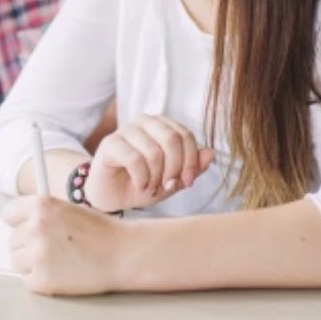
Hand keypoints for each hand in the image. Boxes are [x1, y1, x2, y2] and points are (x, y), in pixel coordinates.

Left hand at [3, 195, 126, 294]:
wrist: (124, 254)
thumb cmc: (101, 232)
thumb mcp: (67, 209)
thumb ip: (41, 215)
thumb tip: (19, 225)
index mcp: (41, 205)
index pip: (8, 214)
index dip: (19, 223)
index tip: (25, 229)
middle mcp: (35, 227)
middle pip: (13, 241)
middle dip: (28, 246)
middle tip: (54, 249)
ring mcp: (37, 254)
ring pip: (17, 262)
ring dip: (32, 264)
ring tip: (59, 262)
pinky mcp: (42, 279)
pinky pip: (28, 281)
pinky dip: (41, 281)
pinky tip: (62, 274)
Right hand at [82, 113, 214, 211]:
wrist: (112, 197)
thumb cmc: (143, 184)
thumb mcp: (173, 180)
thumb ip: (191, 168)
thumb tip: (210, 154)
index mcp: (161, 125)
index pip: (185, 135)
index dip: (191, 160)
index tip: (188, 182)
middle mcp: (144, 122)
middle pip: (171, 138)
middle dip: (175, 168)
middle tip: (168, 186)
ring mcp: (125, 130)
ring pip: (154, 151)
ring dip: (156, 178)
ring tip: (151, 187)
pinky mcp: (110, 143)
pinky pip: (135, 159)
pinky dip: (142, 178)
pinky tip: (140, 184)